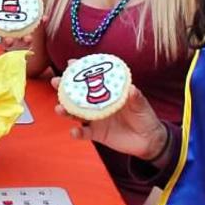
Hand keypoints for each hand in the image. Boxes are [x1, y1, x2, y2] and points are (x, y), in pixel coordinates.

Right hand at [52, 79, 166, 159]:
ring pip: (75, 113)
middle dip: (64, 88)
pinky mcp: (96, 134)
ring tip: (59, 108)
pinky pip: (83, 133)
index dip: (81, 70)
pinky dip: (77, 133)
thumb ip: (136, 98)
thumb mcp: (142, 106)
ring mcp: (95, 119)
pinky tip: (74, 132)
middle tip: (56, 82)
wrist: (149, 141)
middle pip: (77, 94)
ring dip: (65, 110)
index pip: (92, 79)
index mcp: (107, 93)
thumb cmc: (145, 117)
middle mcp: (97, 104)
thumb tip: (132, 89)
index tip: (71, 63)